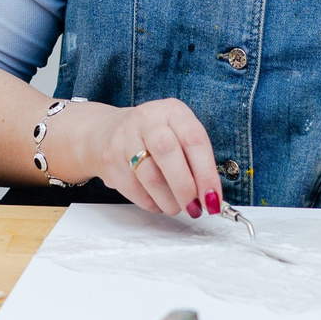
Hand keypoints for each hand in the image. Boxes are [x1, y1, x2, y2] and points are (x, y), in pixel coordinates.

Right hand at [67, 99, 224, 218]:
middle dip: (185, 188)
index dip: (206, 174)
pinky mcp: (110, 160)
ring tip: (176, 207)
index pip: (194, 140)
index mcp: (173, 111)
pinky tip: (158, 201)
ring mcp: (125, 138)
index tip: (213, 199)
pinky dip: (152, 203)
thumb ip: (196, 162)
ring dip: (169, 201)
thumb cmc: (155, 137)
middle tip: (194, 208)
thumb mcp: (179, 136)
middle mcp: (147, 119)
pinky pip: (135, 190)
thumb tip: (210, 197)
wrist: (108, 132)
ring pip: (150, 177)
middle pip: (168, 153)